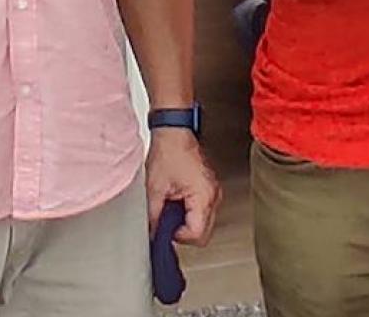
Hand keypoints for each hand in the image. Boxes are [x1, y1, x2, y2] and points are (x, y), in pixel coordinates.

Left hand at [146, 131, 219, 246]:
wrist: (174, 132)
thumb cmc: (168, 152)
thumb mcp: (155, 189)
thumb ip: (154, 217)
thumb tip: (154, 234)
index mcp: (203, 196)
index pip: (197, 235)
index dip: (178, 236)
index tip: (166, 229)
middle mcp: (213, 195)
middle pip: (204, 233)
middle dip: (184, 231)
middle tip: (168, 220)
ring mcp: (214, 191)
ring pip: (205, 223)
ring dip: (188, 222)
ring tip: (172, 206)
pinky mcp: (210, 188)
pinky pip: (204, 210)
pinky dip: (191, 212)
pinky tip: (178, 201)